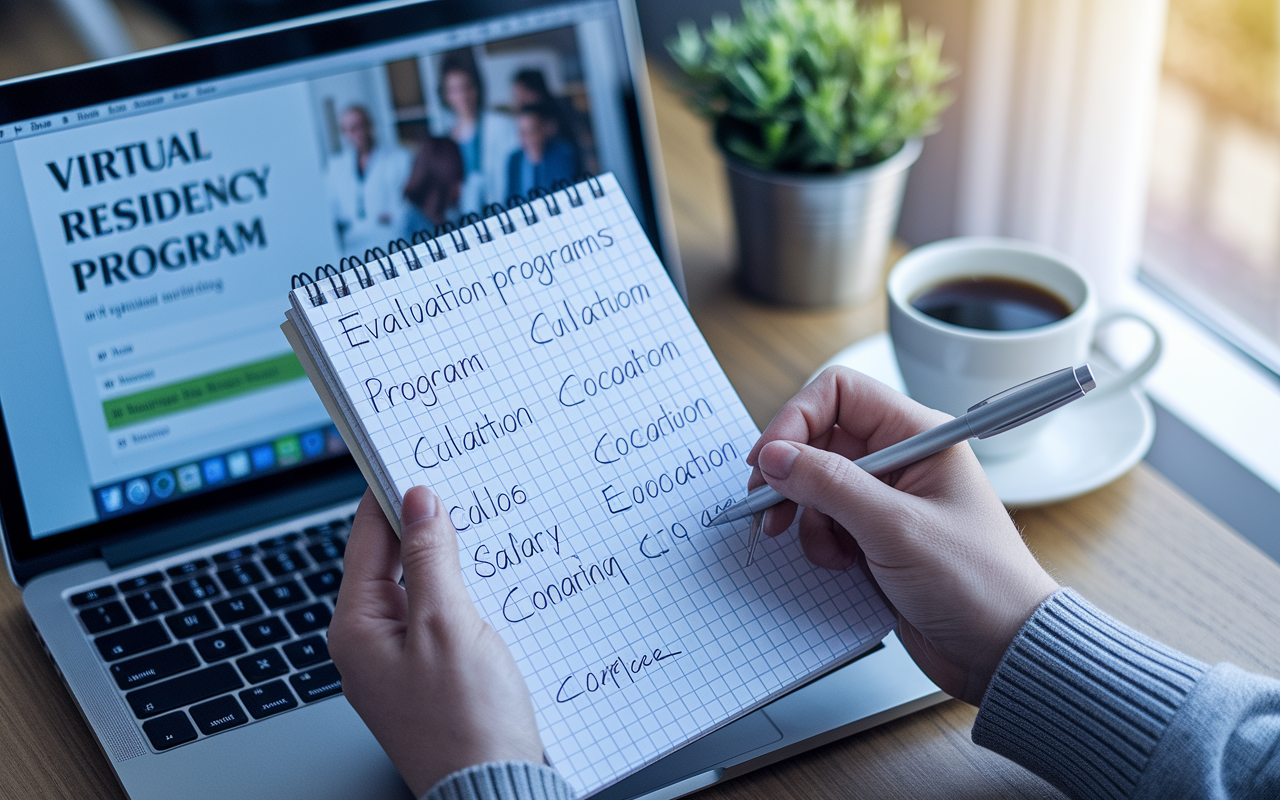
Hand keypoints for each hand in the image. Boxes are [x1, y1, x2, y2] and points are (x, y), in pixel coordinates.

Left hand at [328, 487, 543, 795]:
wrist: (492, 789)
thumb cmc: (465, 723)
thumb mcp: (448, 624)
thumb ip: (431, 558)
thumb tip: (418, 502)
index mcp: (357, 629)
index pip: (367, 540)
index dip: (390, 495)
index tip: (412, 457)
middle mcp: (371, 645)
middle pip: (393, 562)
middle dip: (425, 525)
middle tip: (457, 486)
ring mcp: (401, 663)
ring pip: (421, 588)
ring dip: (448, 559)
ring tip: (479, 526)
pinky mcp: (433, 676)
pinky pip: (441, 618)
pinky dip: (463, 594)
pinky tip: (490, 581)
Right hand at [746, 367, 1058, 704]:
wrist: (1001, 651)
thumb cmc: (977, 584)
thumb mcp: (895, 528)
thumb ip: (830, 485)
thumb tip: (774, 456)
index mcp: (918, 435)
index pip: (840, 393)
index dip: (796, 418)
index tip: (769, 459)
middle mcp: (901, 457)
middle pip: (820, 438)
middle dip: (791, 473)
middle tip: (767, 506)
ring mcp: (887, 498)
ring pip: (816, 483)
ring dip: (805, 514)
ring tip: (822, 547)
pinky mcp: (876, 534)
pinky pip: (826, 520)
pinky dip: (819, 540)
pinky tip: (840, 564)